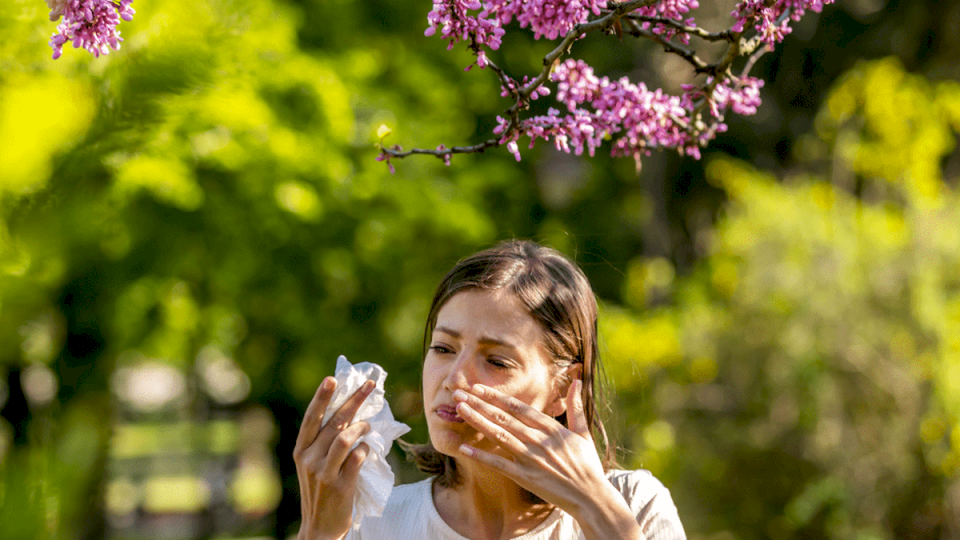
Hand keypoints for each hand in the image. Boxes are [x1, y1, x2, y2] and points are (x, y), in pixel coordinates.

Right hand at [294, 377, 374, 539]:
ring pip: (345, 437)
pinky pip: (357, 457)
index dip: (321, 397)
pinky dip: (365, 449)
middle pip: (334, 422)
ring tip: (369, 426)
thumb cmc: (320, 491)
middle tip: (370, 385)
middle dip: (354, 400)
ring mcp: (323, 472)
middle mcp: (309, 458)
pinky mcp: (340, 484)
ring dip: (362, 427)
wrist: (320, 527)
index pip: (311, 418)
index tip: (333, 379)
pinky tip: (367, 449)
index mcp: (300, 450)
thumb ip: (323, 442)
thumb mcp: (313, 465)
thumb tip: (347, 413)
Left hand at [453, 381, 642, 538]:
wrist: (590, 497)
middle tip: (459, 393)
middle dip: (480, 403)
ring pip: (499, 435)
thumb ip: (576, 406)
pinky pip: (499, 465)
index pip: (518, 407)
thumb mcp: (583, 433)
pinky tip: (464, 448)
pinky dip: (481, 456)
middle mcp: (538, 441)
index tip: (479, 387)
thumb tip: (577, 380)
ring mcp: (530, 459)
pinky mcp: (525, 477)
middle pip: (503, 418)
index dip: (497, 396)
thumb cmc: (587, 465)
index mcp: (550, 428)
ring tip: (459, 409)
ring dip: (477, 421)